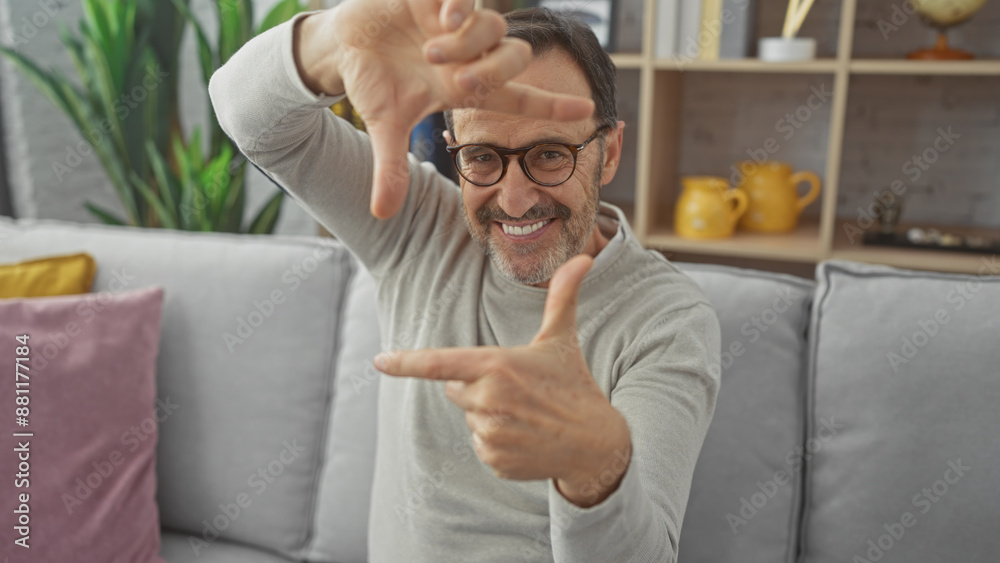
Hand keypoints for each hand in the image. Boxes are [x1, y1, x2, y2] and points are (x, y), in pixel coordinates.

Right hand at [295, 0, 595, 218]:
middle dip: (493, 71)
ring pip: (495, 28)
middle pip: (515, 58)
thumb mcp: (385, 125)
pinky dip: (460, 5)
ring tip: (431, 50)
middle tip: (458, 80)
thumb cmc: (374, 83)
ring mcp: (457, 24)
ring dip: (468, 44)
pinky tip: (441, 17)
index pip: (519, 97)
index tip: (588, 111)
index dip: (553, 105)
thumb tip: (382, 213)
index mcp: (464, 86)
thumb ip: (391, 167)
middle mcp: (471, 54)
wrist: (345, 45)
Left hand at [375, 255, 631, 507]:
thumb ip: (562, 296)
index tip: (379, 360)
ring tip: (525, 414)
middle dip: (477, 386)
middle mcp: (488, 400)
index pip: (439, 363)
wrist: (597, 444)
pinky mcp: (493, 460)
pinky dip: (496, 441)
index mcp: (497, 366)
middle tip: (516, 388)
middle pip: (455, 389)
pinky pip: (479, 445)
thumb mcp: (562, 339)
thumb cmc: (574, 384)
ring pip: (468, 418)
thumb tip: (582, 258)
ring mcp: (490, 433)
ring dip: (487, 414)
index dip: (405, 362)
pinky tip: (524, 437)